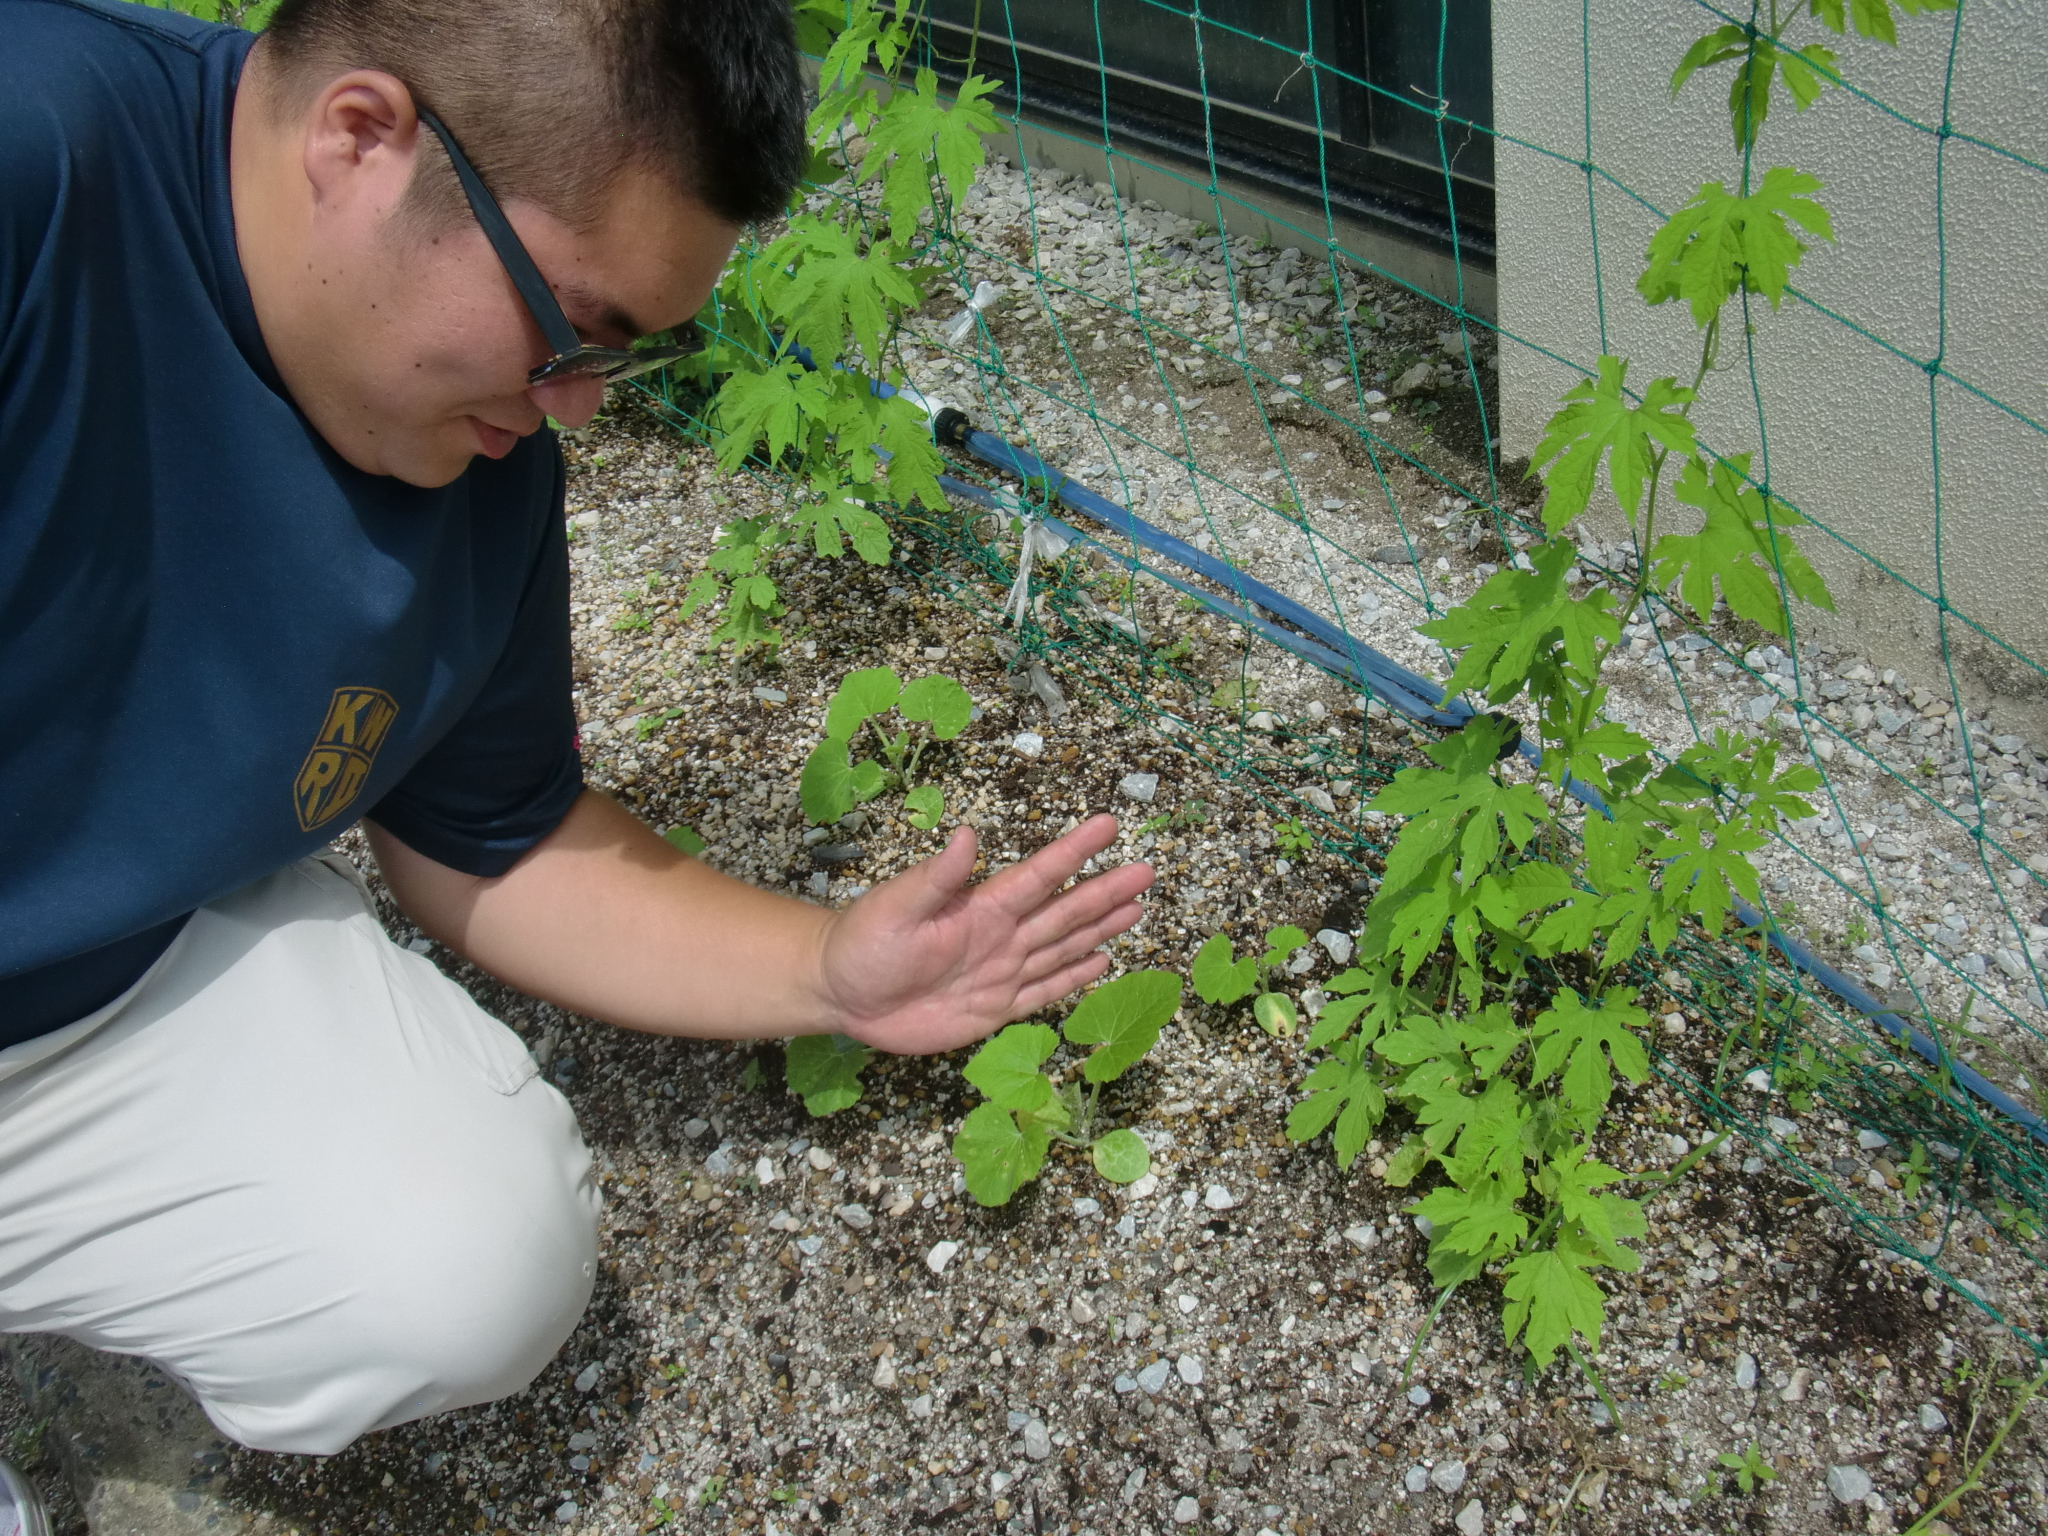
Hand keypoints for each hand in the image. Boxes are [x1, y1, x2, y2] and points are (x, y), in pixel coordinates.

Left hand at [817, 814, 1152, 1053]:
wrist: (842, 993)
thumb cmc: (863, 941)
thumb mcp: (895, 906)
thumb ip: (936, 877)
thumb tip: (966, 835)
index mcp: (981, 907)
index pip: (1039, 875)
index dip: (1074, 852)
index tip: (1109, 825)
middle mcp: (1000, 935)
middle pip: (1064, 912)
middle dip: (1105, 892)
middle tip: (1146, 871)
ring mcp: (1000, 971)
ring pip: (1062, 948)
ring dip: (1099, 929)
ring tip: (1137, 910)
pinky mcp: (994, 1007)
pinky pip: (1042, 991)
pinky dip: (1073, 978)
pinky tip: (1100, 962)